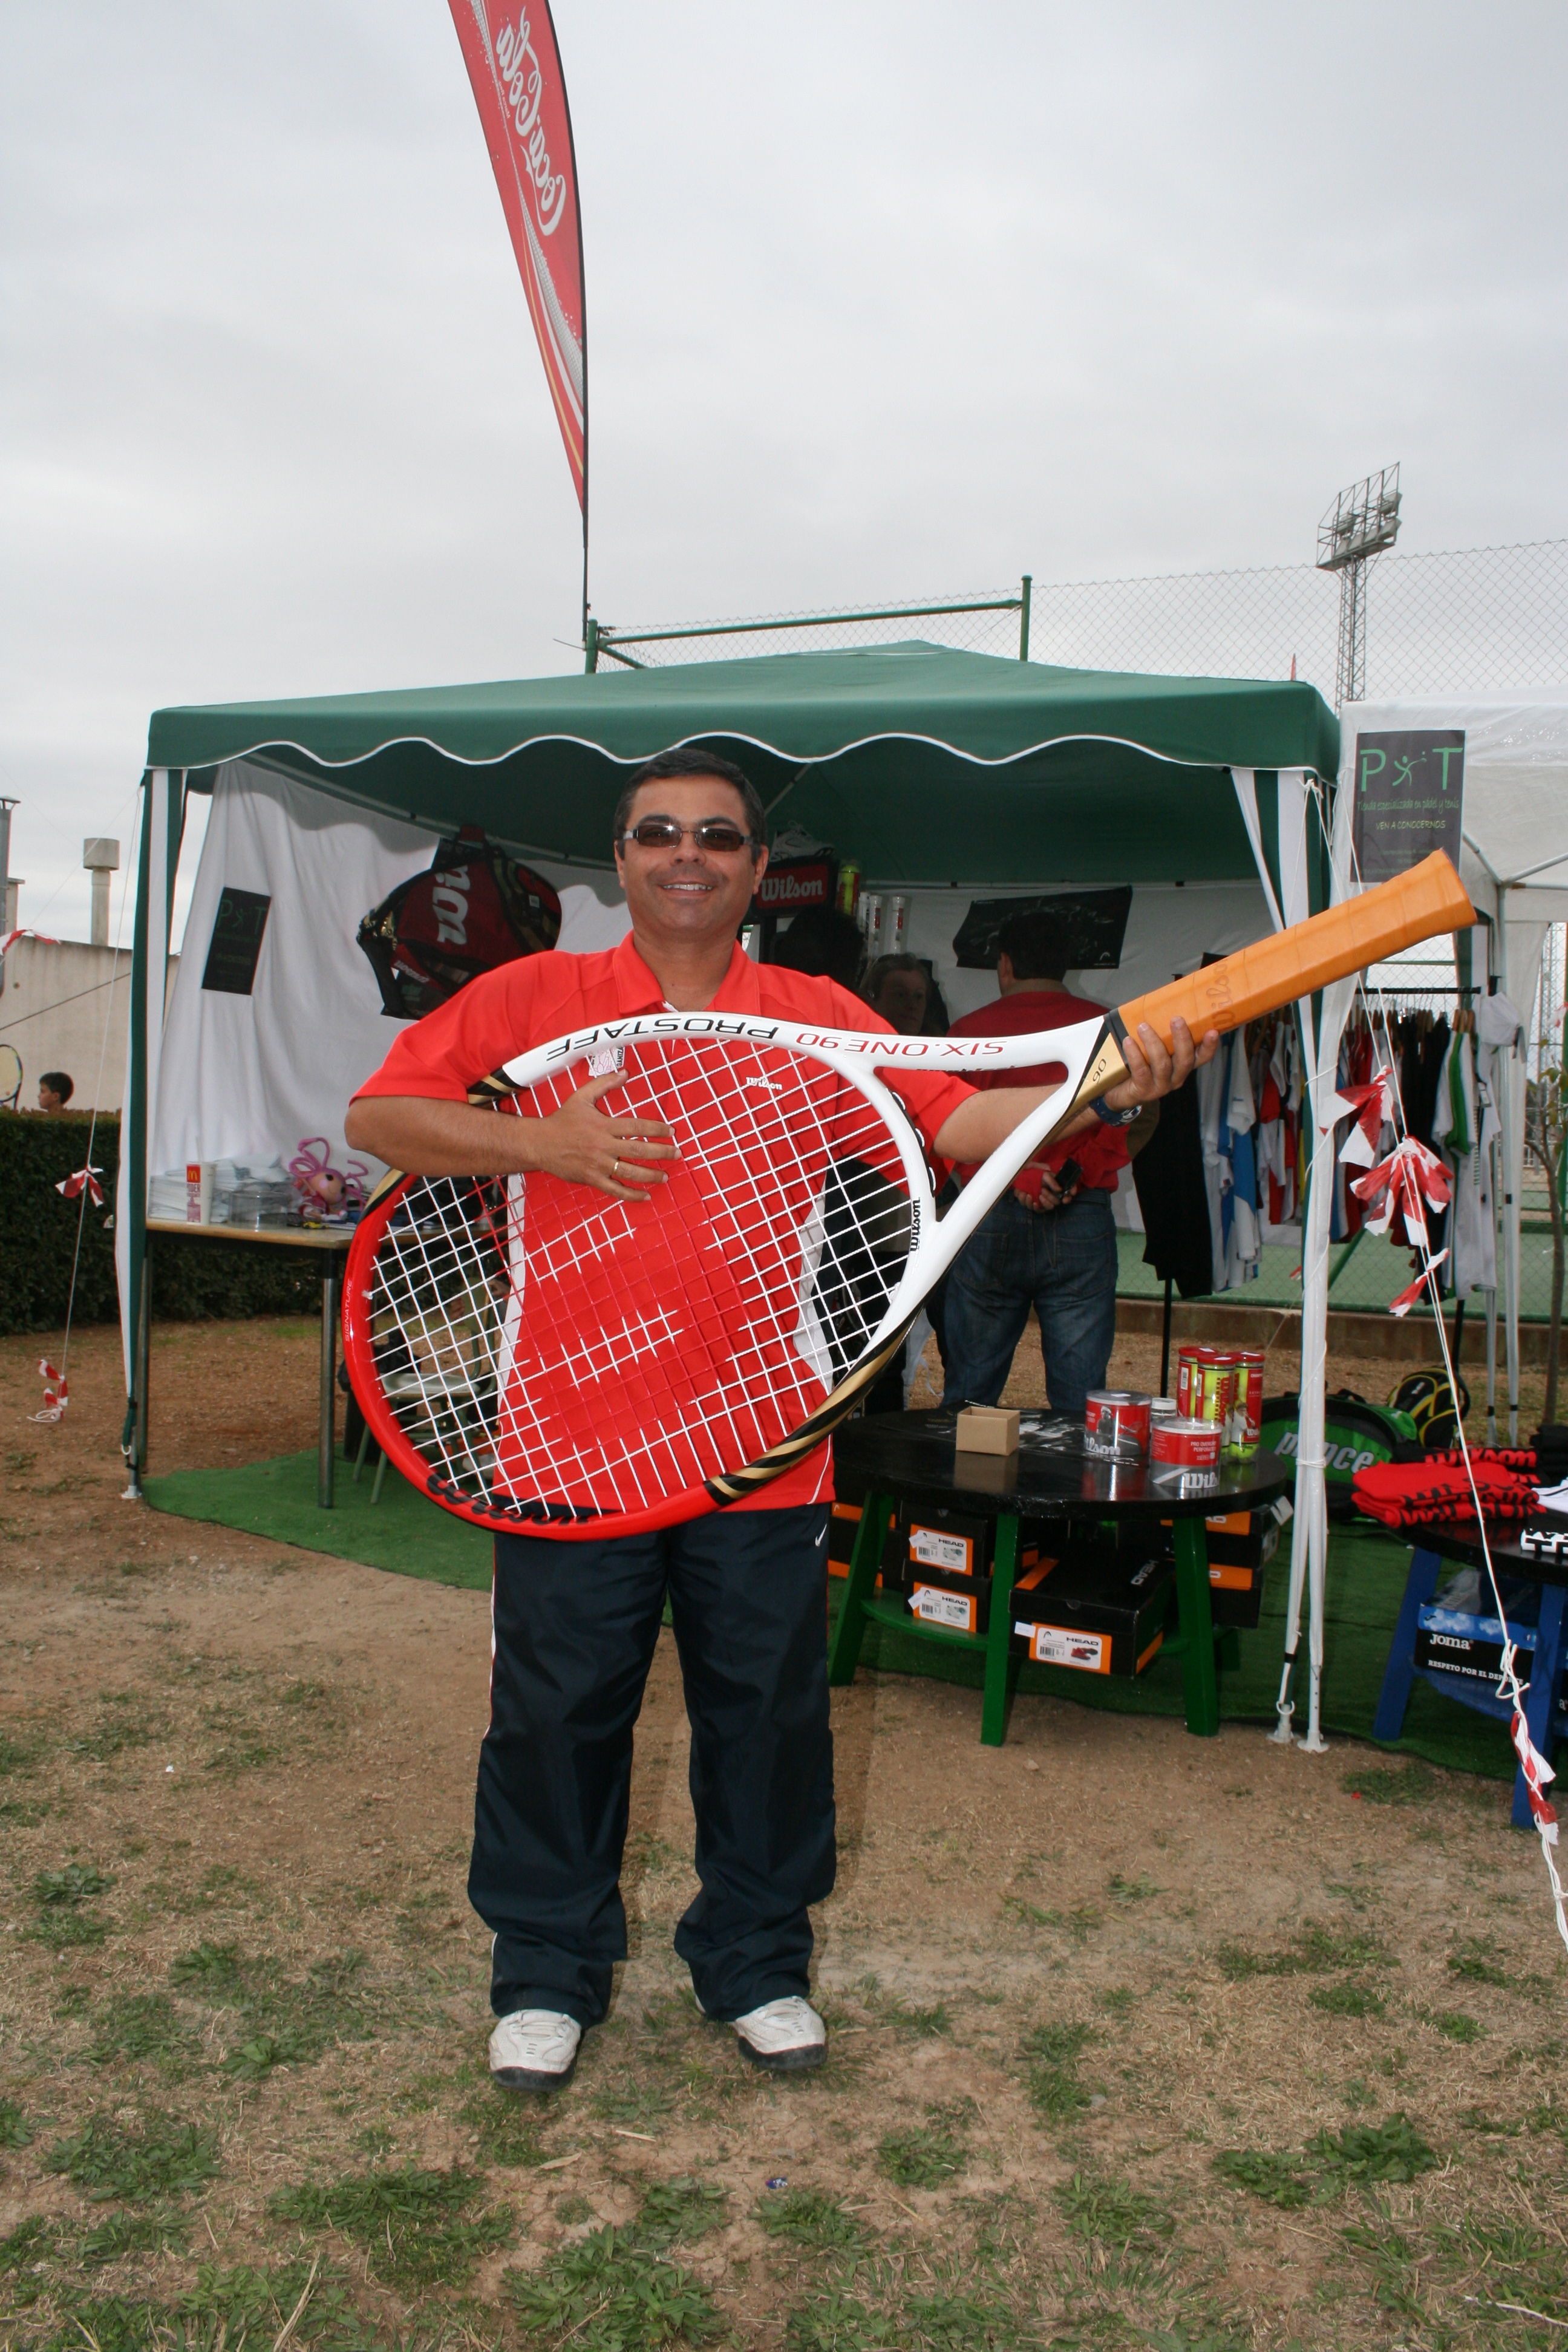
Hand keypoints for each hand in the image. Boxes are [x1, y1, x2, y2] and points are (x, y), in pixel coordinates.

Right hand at [528, 1069, 679, 1203]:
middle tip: (677, 1153)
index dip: (657, 1129)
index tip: (671, 1132)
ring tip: (665, 1175)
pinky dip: (632, 1195)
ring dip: (651, 1175)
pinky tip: (646, 1196)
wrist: (540, 1143)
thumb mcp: (582, 1096)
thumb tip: (625, 1072)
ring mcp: (598, 1165)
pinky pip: (615, 1190)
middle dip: (662, 1153)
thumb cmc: (562, 1120)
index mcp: (604, 1126)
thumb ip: (604, 1083)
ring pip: (631, 1173)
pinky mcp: (592, 1179)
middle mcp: (603, 1146)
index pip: (637, 1127)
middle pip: (639, 1151)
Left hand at [1013, 1166, 1065, 1213]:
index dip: (1070, 1196)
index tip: (1067, 1197)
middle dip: (1050, 1197)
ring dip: (1043, 1202)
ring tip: (1035, 1195)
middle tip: (1042, 1190)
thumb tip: (1059, 1189)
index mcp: (1057, 1187)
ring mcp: (1045, 1201)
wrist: (1023, 1174)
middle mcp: (1052, 1195)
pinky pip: (1037, 1209)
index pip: (1068, 1193)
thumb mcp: (1045, 1173)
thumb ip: (1052, 1181)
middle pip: (1057, 1202)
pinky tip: (1027, 1196)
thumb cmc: (1036, 1173)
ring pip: (1048, 1207)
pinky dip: (1032, 1204)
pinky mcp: (1036, 1205)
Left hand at [1101, 1015, 1218, 1113]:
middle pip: (1185, 1060)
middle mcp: (1176, 1077)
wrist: (1119, 1091)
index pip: (1202, 1057)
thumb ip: (1160, 1033)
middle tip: (1176, 1019)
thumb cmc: (1138, 1064)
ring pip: (1163, 1064)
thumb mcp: (1153, 1048)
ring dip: (1153, 1043)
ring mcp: (1161, 1085)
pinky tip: (1128, 1041)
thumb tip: (1157, 1004)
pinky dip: (1135, 1055)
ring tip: (1143, 1026)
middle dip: (1182, 1038)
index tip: (1213, 1031)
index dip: (1209, 1046)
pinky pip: (1141, 1071)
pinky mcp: (1144, 1090)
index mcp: (1182, 1065)